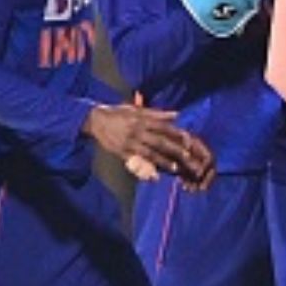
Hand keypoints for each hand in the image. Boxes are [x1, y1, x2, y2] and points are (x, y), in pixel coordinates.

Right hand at [85, 106, 215, 189]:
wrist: (95, 120)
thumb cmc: (118, 113)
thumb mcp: (137, 109)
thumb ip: (157, 113)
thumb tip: (177, 114)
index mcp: (142, 119)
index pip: (164, 127)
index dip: (177, 134)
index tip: (189, 140)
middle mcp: (137, 131)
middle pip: (159, 142)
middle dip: (174, 150)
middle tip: (188, 157)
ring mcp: (130, 143)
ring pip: (149, 153)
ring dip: (163, 161)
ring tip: (175, 168)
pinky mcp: (122, 152)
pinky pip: (136, 162)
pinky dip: (146, 169)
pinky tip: (155, 176)